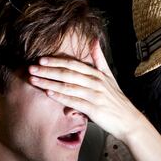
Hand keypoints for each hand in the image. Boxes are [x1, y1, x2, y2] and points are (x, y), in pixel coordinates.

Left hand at [27, 40, 144, 139]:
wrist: (129, 120)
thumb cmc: (117, 100)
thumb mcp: (110, 76)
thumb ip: (99, 59)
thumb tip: (94, 40)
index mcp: (97, 74)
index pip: (74, 65)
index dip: (57, 61)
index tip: (41, 59)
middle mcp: (96, 83)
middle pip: (68, 74)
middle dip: (48, 71)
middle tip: (32, 68)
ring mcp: (95, 96)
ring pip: (68, 87)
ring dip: (50, 83)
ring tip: (34, 80)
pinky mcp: (94, 109)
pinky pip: (74, 101)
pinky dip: (61, 97)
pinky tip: (49, 94)